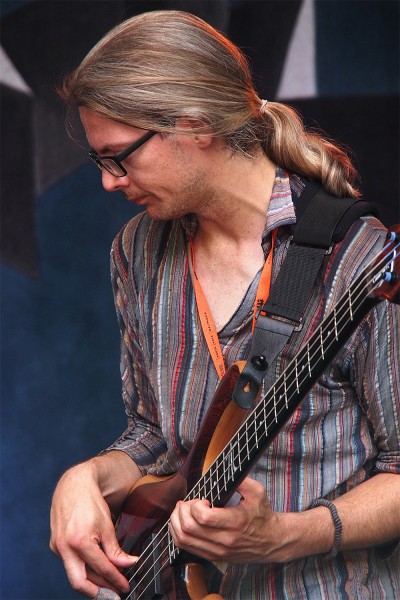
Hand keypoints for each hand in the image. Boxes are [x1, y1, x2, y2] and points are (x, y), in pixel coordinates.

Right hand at [50, 462, 136, 597]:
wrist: (74, 484)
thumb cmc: (90, 500)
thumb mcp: (107, 525)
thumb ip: (115, 549)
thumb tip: (128, 564)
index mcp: (80, 541)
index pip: (101, 568)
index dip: (115, 580)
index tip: (125, 587)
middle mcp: (64, 547)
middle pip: (80, 582)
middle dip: (99, 592)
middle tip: (114, 594)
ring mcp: (57, 547)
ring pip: (74, 574)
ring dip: (92, 581)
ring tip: (108, 583)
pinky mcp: (54, 545)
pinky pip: (69, 564)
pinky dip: (83, 568)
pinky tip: (95, 568)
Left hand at [168, 477, 285, 563]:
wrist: (271, 541)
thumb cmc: (263, 515)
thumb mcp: (257, 492)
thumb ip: (241, 479)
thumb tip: (226, 469)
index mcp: (235, 523)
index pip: (203, 517)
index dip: (195, 505)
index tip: (202, 499)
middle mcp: (224, 540)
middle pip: (189, 528)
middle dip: (182, 511)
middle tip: (187, 503)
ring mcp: (217, 551)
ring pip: (183, 540)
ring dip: (176, 522)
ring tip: (181, 511)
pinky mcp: (213, 557)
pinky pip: (186, 548)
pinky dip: (178, 534)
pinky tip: (181, 523)